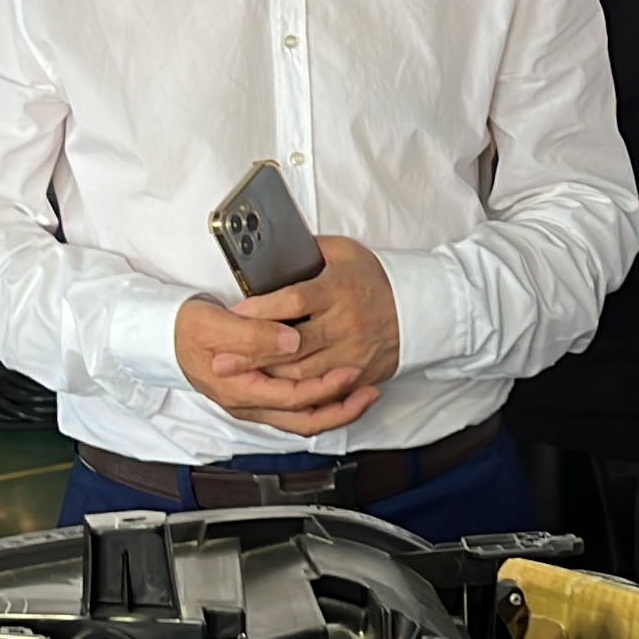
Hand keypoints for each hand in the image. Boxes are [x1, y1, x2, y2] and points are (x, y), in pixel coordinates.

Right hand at [175, 297, 375, 435]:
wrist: (164, 336)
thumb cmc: (187, 329)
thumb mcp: (216, 326)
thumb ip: (254, 335)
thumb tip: (292, 340)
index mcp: (241, 391)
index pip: (294, 400)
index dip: (326, 389)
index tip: (351, 372)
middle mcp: (250, 404)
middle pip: (305, 419)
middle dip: (341, 408)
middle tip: (369, 389)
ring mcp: (255, 402)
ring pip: (303, 418)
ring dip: (335, 407)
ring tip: (364, 392)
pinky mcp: (259, 393)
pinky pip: (296, 406)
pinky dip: (319, 400)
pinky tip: (337, 386)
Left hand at [226, 237, 402, 391]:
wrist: (418, 310)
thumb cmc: (375, 279)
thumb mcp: (346, 252)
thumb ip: (311, 250)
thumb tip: (277, 248)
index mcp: (338, 290)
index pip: (294, 301)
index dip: (262, 310)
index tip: (235, 314)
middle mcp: (344, 324)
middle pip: (291, 344)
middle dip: (253, 355)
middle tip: (220, 362)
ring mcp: (351, 352)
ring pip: (303, 373)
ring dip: (269, 376)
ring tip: (239, 377)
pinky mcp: (357, 373)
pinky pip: (322, 388)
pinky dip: (295, 390)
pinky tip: (272, 388)